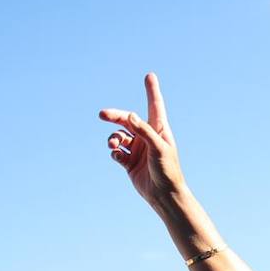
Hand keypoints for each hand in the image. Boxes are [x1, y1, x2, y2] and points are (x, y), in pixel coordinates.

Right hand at [100, 73, 185, 208]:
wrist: (163, 194)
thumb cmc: (167, 169)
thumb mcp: (158, 147)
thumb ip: (144, 130)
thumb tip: (130, 114)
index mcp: (159, 130)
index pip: (154, 105)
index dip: (152, 90)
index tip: (149, 76)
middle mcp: (147, 137)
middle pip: (127, 120)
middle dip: (115, 116)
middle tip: (102, 114)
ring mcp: (137, 149)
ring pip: (119, 136)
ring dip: (113, 138)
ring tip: (113, 145)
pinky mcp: (129, 162)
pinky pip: (117, 152)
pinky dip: (115, 152)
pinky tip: (118, 157)